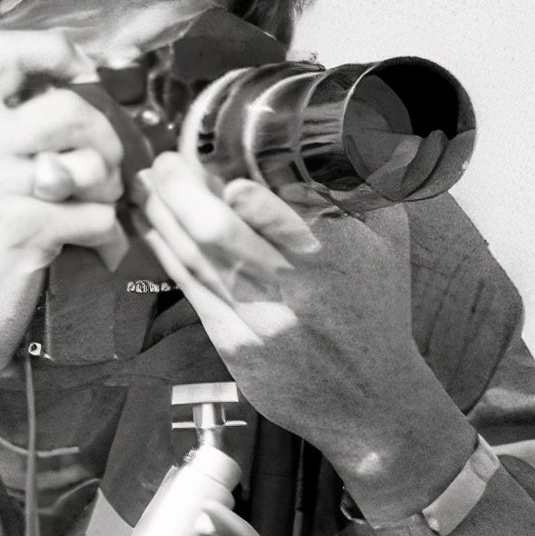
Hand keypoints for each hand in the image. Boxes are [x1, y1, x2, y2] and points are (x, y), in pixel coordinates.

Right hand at [0, 27, 127, 394]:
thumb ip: (5, 138)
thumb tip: (73, 102)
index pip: (3, 50)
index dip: (54, 51)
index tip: (80, 77)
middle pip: (70, 107)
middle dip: (106, 139)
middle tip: (102, 172)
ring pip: (92, 162)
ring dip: (111, 190)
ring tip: (97, 212)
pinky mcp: (24, 230)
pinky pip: (98, 216)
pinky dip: (109, 240)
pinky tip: (95, 252)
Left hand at [134, 150, 467, 495]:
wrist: (373, 402)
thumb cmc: (377, 315)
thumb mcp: (387, 245)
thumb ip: (361, 192)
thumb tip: (340, 133)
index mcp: (336, 258)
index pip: (278, 215)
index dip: (231, 188)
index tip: (206, 158)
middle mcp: (295, 291)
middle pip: (218, 233)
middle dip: (179, 190)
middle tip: (163, 162)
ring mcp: (261, 323)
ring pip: (195, 259)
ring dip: (163, 217)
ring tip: (147, 186)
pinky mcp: (236, 347)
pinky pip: (191, 292)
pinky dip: (168, 256)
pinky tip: (155, 230)